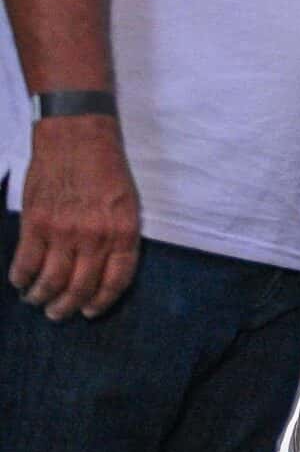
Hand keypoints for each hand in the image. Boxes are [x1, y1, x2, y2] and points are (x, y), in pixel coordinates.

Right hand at [9, 115, 140, 319]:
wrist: (78, 137)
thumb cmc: (106, 169)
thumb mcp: (127, 204)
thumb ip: (118, 236)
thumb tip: (104, 269)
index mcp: (123, 232)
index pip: (116, 280)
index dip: (102, 301)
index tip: (91, 311)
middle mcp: (95, 236)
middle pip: (81, 287)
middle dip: (68, 307)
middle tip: (59, 314)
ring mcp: (64, 231)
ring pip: (51, 280)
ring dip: (42, 297)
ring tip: (37, 301)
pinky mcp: (36, 222)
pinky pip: (26, 261)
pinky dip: (21, 277)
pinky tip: (20, 282)